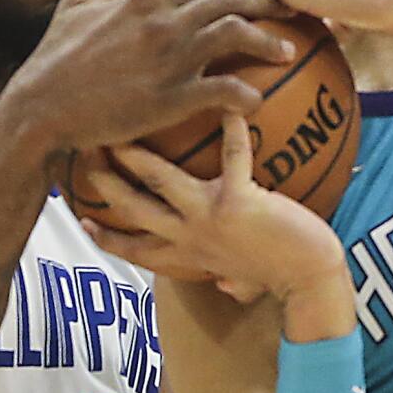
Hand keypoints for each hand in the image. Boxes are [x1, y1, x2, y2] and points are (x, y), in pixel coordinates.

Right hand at [3, 0, 295, 153]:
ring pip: (236, 34)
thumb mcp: (79, 3)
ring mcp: (169, 58)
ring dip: (268, 40)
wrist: (40, 108)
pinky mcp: (171, 99)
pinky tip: (257, 102)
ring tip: (288, 51)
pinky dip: (247, 95)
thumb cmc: (56, 56)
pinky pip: (225, 92)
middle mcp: (163, 20)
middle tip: (292, 10)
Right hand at [81, 115, 347, 304]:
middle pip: (134, 209)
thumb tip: (228, 287)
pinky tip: (228, 104)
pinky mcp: (238, 200)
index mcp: (188, 256)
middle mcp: (190, 238)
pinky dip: (232, 129)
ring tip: (123, 130)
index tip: (81, 219)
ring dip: (138, 156)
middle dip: (105, 184)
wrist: (310, 280)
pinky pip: (232, 156)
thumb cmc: (283, 279)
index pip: (135, 249)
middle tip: (85, 155)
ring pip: (160, 181)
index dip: (106, 236)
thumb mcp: (244, 283)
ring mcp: (209, 218)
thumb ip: (228, 278)